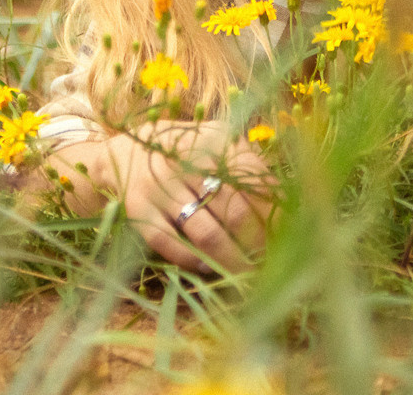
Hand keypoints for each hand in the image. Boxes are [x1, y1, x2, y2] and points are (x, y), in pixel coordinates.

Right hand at [45, 118, 270, 271]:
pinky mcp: (140, 210)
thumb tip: (287, 204)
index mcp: (214, 140)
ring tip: (247, 272)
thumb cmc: (186, 153)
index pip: (256, 182)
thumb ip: (249, 166)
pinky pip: (171, 244)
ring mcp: (161, 187)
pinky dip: (193, 260)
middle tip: (272, 262)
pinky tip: (209, 267)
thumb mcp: (217, 144)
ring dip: (231, 259)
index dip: (274, 214)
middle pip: (235, 211)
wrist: (125, 152)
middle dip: (257, 243)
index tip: (287, 236)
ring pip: (206, 233)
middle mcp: (187, 161)